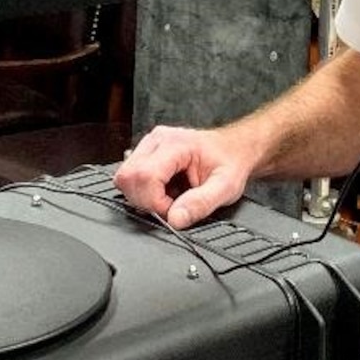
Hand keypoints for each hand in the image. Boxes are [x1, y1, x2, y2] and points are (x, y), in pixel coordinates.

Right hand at [114, 125, 251, 229]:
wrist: (234, 149)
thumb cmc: (230, 162)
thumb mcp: (226, 187)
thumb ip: (201, 204)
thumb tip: (175, 219)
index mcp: (176, 144)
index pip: (145, 175)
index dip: (155, 202)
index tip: (174, 210)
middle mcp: (157, 140)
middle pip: (128, 177)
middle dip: (145, 201)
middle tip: (171, 206)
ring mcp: (149, 145)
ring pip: (125, 178)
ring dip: (143, 197)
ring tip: (169, 197)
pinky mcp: (145, 153)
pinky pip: (130, 177)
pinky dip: (143, 191)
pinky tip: (164, 190)